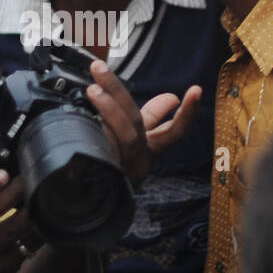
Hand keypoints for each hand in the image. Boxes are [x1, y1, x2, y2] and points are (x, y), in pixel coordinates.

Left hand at [85, 59, 201, 183]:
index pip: (175, 131)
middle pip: (134, 124)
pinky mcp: (101, 176)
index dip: (187, 112)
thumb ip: (153, 117)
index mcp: (150, 150)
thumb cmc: (122, 163)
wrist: (97, 203)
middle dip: (117, 93)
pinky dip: (89, 132)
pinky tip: (76, 118)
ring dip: (106, 110)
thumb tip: (171, 97)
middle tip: (99, 69)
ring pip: (119, 137)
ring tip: (91, 89)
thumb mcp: (138, 137)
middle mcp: (138, 160)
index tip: (196, 90)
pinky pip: (97, 151)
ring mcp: (120, 169)